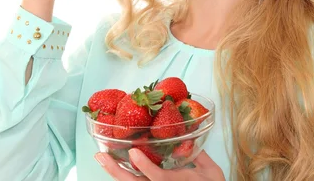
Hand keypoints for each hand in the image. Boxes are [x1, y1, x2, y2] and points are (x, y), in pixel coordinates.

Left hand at [95, 149, 225, 180]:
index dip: (145, 166)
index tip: (134, 153)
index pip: (157, 178)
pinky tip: (112, 165)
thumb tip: (190, 137)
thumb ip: (201, 155)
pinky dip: (122, 174)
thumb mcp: (211, 172)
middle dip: (116, 170)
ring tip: (101, 158)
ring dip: (114, 171)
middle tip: (101, 156)